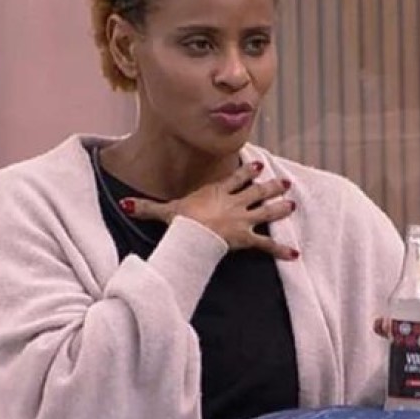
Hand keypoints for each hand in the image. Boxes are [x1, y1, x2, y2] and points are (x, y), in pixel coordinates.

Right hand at [119, 161, 298, 259]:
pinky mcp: (247, 237)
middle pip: (257, 192)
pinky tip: (294, 253)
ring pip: (266, 211)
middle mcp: (235, 203)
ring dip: (280, 208)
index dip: (248, 172)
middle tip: (284, 182)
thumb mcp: (165, 211)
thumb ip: (147, 207)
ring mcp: (243, 219)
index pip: (236, 179)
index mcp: (218, 192)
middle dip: (271, 186)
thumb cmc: (182, 221)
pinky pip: (267, 244)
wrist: (194, 233)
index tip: (258, 165)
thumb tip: (125, 204)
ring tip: (292, 204)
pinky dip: (281, 249)